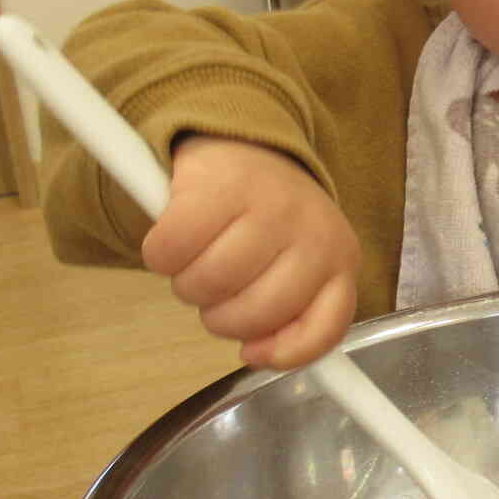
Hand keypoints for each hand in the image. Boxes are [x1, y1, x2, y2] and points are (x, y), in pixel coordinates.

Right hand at [143, 136, 361, 367]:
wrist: (245, 144)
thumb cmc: (269, 220)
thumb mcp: (300, 265)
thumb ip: (294, 315)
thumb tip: (258, 354)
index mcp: (338, 258)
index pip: (323, 326)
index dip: (284, 352)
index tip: (251, 351)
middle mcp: (311, 231)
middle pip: (252, 313)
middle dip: (220, 315)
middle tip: (216, 290)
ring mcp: (267, 206)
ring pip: (208, 285)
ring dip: (187, 285)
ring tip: (197, 261)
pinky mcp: (216, 187)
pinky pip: (170, 251)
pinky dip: (160, 255)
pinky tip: (173, 241)